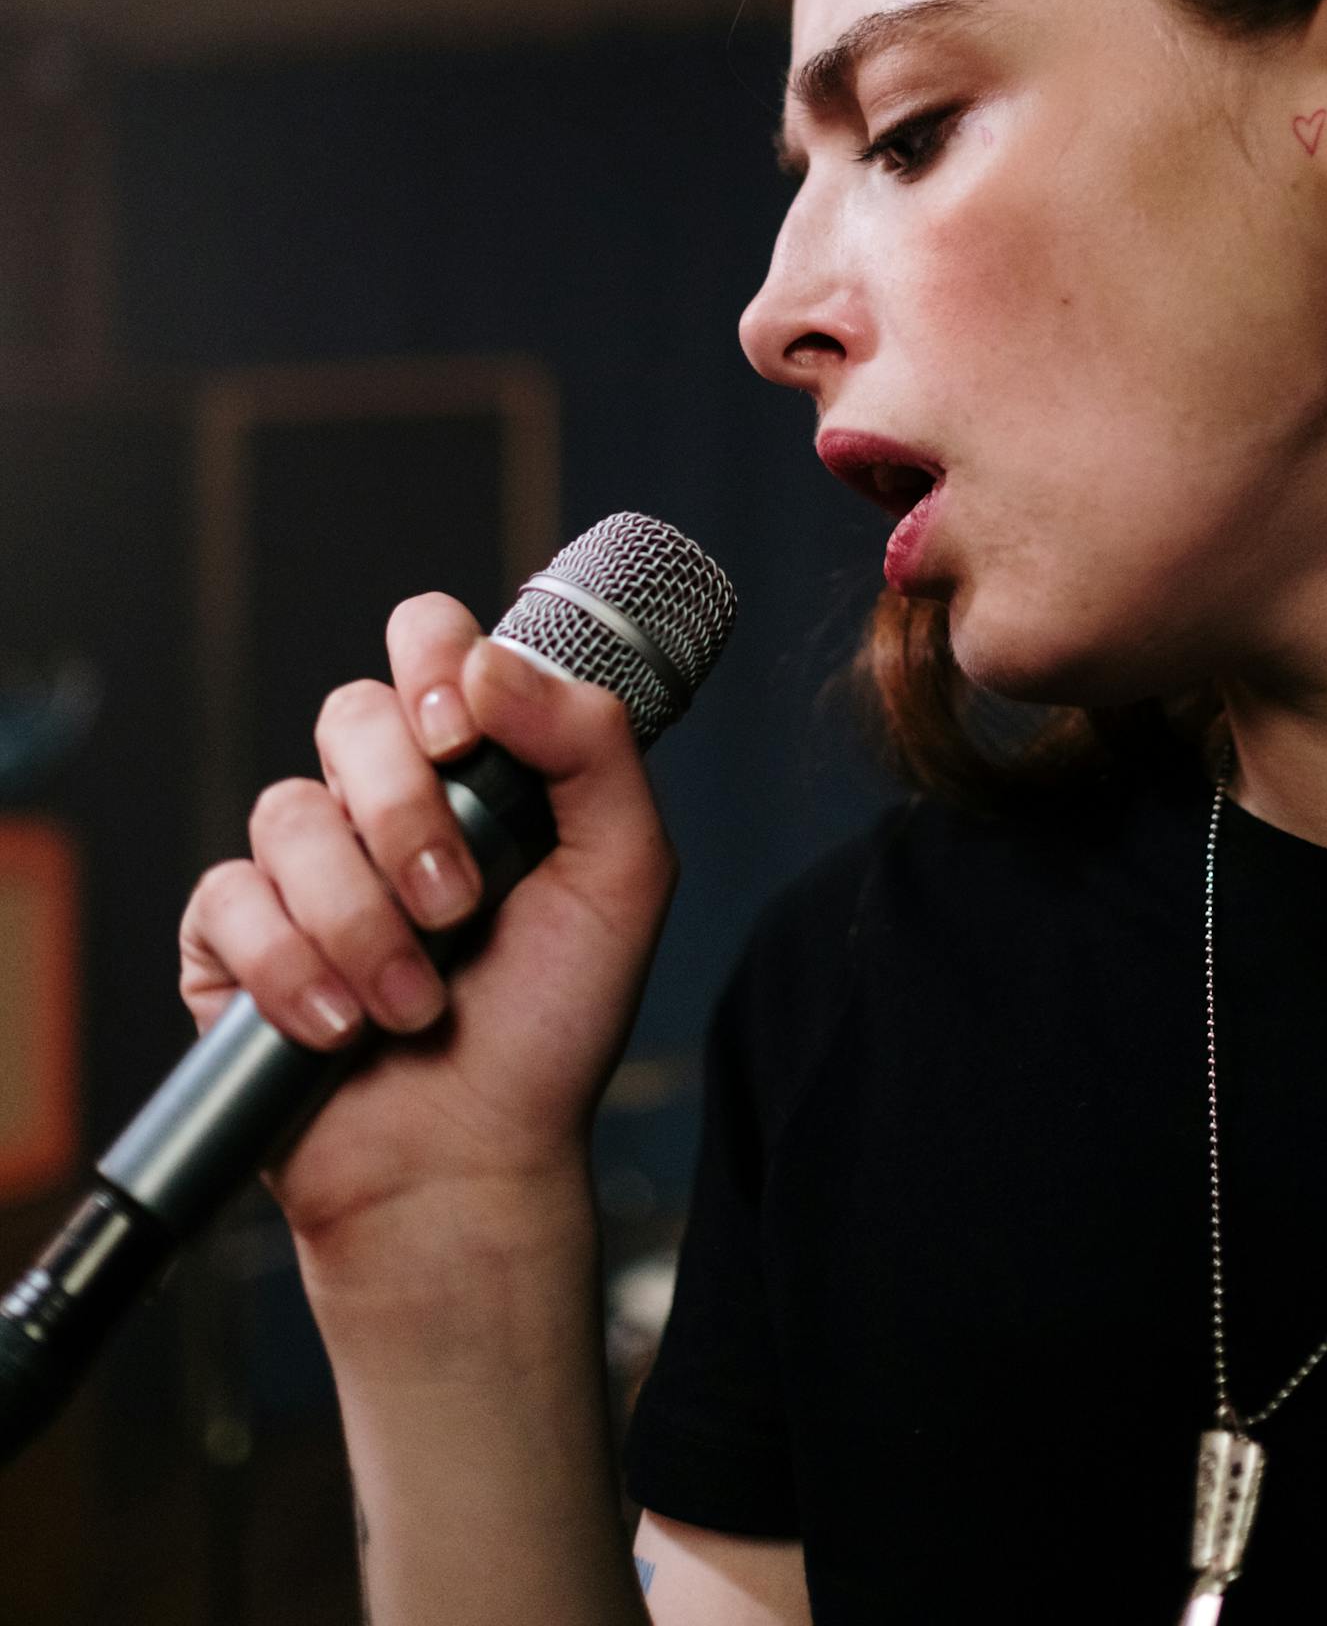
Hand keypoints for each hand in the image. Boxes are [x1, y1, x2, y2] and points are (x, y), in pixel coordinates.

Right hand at [178, 594, 676, 1265]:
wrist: (472, 1162)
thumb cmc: (552, 1022)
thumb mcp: (622, 873)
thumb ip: (591, 745)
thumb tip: (491, 663)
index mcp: (470, 763)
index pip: (428, 638)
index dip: (432, 661)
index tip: (463, 739)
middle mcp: (380, 797)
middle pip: (349, 713)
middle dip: (406, 817)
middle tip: (458, 907)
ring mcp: (301, 865)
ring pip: (288, 811)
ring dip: (363, 920)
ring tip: (416, 1003)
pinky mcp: (232, 937)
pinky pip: (230, 898)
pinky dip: (291, 968)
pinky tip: (338, 1027)